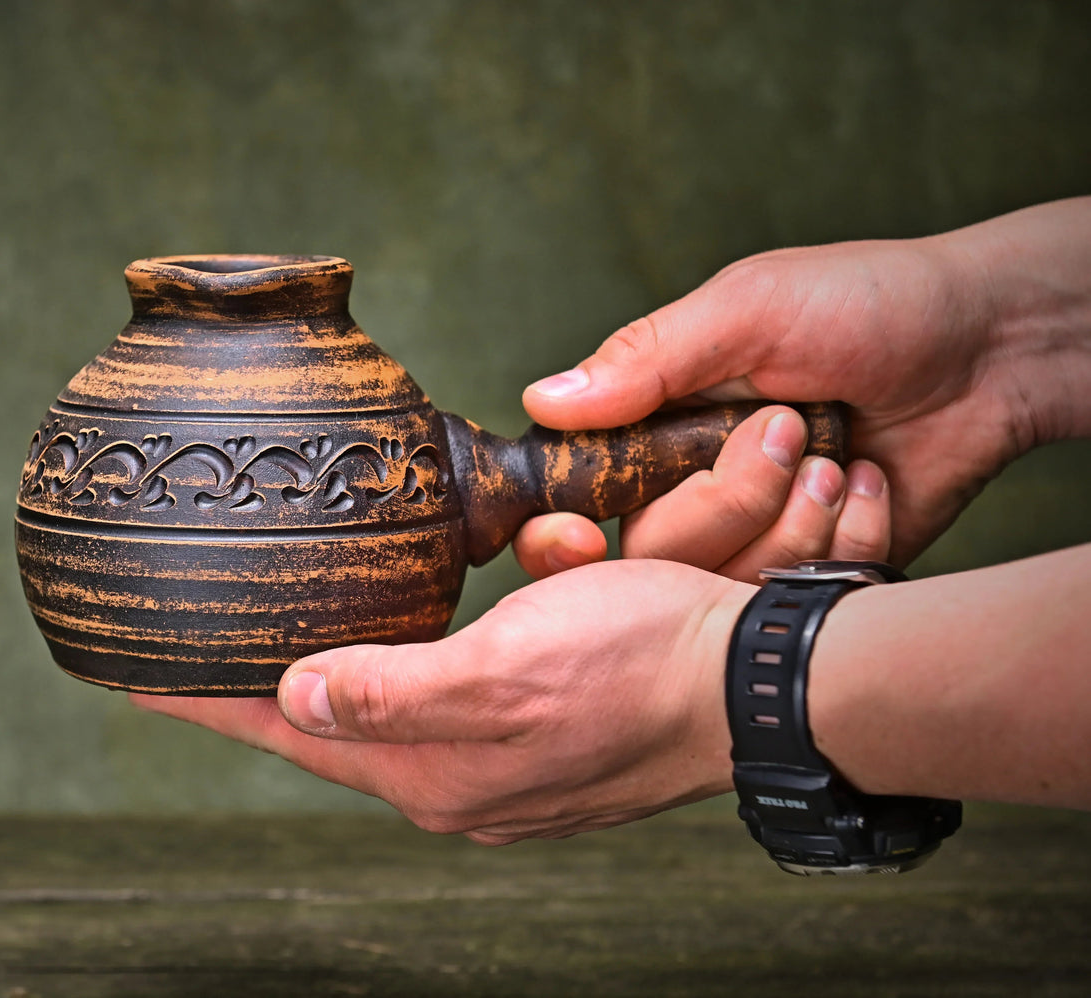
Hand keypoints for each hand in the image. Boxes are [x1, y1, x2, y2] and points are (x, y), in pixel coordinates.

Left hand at [132, 559, 748, 843]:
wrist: (755, 685)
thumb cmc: (635, 663)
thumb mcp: (504, 667)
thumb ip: (391, 691)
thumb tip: (291, 698)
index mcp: (430, 769)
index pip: (284, 732)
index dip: (202, 701)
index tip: (128, 676)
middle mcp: (452, 779)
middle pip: (326, 728)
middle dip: (257, 693)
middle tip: (190, 657)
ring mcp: (495, 768)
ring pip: (386, 710)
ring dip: (337, 672)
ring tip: (270, 649)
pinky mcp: (534, 744)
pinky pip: (445, 698)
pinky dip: (410, 665)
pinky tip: (400, 641)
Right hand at [518, 197, 1090, 574]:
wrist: (991, 349)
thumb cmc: (868, 305)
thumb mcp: (748, 308)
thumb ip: (647, 358)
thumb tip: (543, 401)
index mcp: (652, 424)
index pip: (569, 500)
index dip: (556, 535)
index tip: (576, 537)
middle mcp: (690, 489)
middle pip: (648, 556)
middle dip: (722, 500)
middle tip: (785, 432)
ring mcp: (754, 537)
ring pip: (722, 583)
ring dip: (793, 517)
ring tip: (838, 453)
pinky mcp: (816, 573)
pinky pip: (800, 593)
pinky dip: (847, 536)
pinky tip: (870, 482)